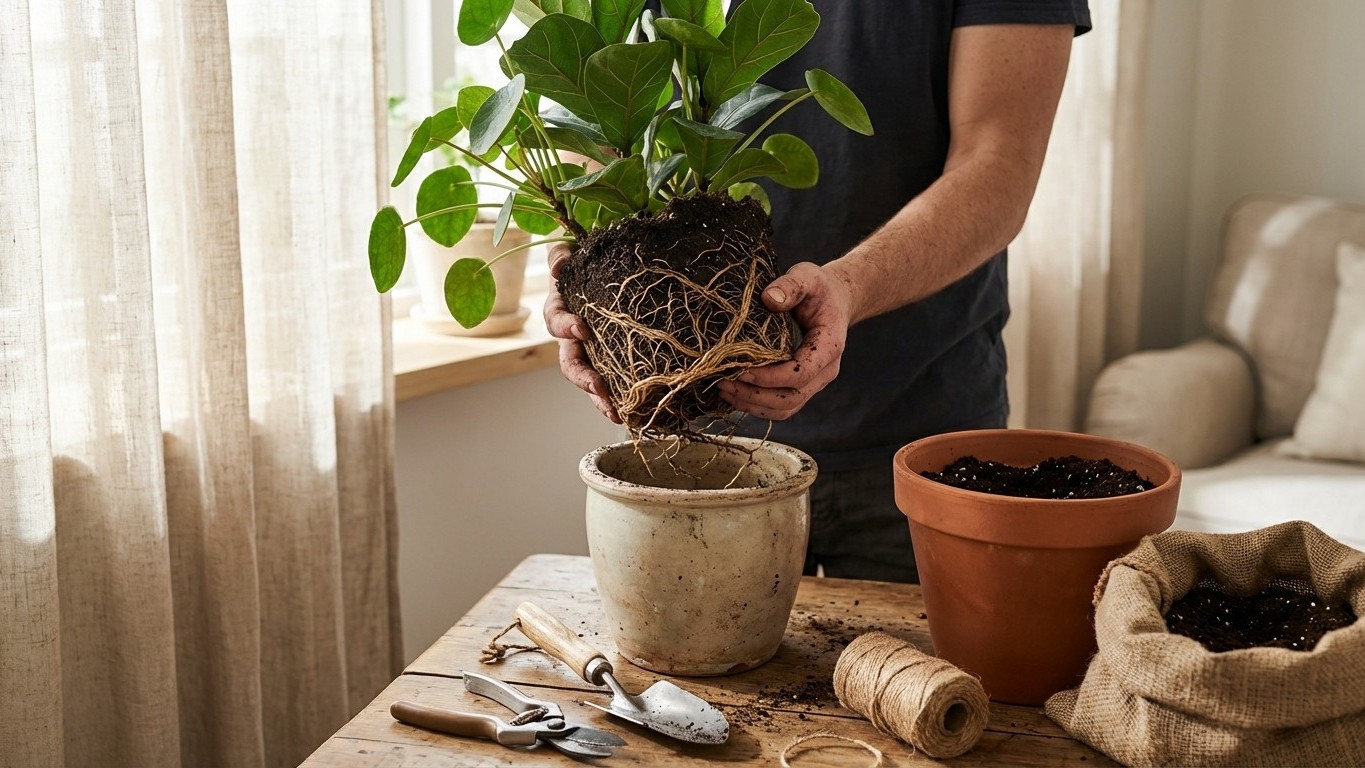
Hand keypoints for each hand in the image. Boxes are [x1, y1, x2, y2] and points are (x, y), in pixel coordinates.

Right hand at [543, 243, 621, 422]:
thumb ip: (561, 256)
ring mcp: (591, 352)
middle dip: (584, 378)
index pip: (556, 321)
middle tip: (599, 388)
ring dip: (601, 399)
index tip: (583, 328)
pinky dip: (622, 398)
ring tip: (617, 414)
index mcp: (560, 310)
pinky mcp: (611, 360)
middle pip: (571, 364)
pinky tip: (636, 413)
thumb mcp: (570, 252)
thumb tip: (559, 267)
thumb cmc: (586, 260)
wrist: (604, 269)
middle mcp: (572, 338)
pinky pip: (614, 382)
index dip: (566, 326)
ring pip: (590, 381)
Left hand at [718, 262, 853, 420]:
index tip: (741, 368)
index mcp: (830, 345)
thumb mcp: (807, 277)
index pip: (801, 373)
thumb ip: (791, 285)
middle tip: (723, 382)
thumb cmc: (819, 289)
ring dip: (753, 405)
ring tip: (724, 390)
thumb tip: (769, 299)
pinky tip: (734, 394)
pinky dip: (757, 406)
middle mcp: (825, 370)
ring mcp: (815, 382)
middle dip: (755, 395)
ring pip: (785, 408)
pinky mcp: (802, 386)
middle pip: (791, 397)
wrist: (834, 300)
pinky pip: (781, 407)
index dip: (770, 377)